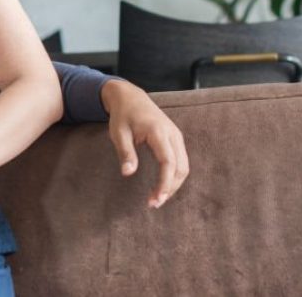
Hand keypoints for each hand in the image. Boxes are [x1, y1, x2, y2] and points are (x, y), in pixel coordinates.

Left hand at [101, 79, 189, 207]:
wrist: (130, 97)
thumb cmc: (122, 115)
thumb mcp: (118, 133)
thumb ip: (125, 152)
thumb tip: (128, 173)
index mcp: (158, 132)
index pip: (168, 162)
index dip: (164, 183)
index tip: (155, 200)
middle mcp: (172, 134)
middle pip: (181, 167)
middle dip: (170, 188)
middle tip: (154, 204)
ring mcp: (176, 136)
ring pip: (184, 166)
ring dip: (174, 184)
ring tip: (157, 198)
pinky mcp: (175, 139)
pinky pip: (181, 161)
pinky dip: (174, 176)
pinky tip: (163, 186)